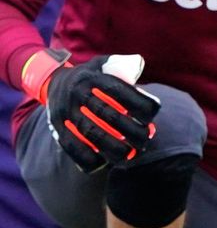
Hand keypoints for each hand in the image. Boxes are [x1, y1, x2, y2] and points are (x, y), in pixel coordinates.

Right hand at [40, 53, 159, 172]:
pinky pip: (71, 146)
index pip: (120, 91)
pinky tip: (103, 163)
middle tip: (145, 138)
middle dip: (132, 130)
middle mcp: (78, 93)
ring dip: (114, 148)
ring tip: (130, 155)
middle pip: (109, 115)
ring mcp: (66, 111)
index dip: (140, 103)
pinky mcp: (57, 127)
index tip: (152, 114)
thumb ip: (122, 64)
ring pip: (92, 133)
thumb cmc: (91, 77)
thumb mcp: (103, 64)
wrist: (53, 81)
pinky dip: (87, 157)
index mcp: (92, 77)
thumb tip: (138, 65)